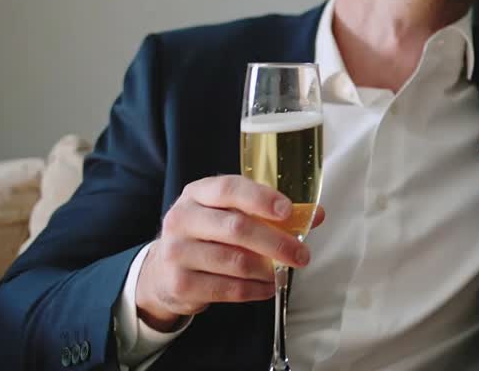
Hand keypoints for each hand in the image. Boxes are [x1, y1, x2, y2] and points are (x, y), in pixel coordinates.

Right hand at [136, 175, 325, 329]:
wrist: (163, 271)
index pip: (229, 188)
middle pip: (236, 227)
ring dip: (267, 269)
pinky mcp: (180, 283)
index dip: (261, 198)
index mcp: (197, 194)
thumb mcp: (229, 214)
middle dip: (276, 242)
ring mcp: (177, 252)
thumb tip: (316, 215)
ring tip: (282, 272)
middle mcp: (182, 219)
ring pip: (234, 261)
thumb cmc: (207, 235)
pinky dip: (255, 290)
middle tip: (301, 254)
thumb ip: (271, 212)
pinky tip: (267, 287)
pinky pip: (228, 288)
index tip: (288, 211)